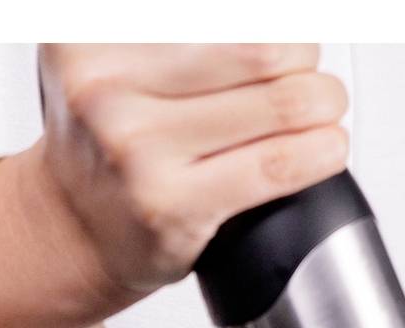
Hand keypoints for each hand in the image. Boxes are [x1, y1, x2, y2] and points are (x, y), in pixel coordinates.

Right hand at [0, 44, 348, 327]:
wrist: (74, 229)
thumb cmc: (114, 140)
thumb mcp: (114, 59)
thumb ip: (175, 36)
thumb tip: (276, 31)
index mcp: (92, 32)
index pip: (215, 11)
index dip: (270, 22)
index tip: (284, 36)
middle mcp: (105, 83)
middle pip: (258, 45)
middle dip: (300, 50)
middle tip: (309, 63)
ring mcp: (135, 147)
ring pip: (278, 103)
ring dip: (322, 100)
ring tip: (325, 103)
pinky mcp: (170, 204)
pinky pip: (274, 166)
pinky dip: (318, 152)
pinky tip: (329, 147)